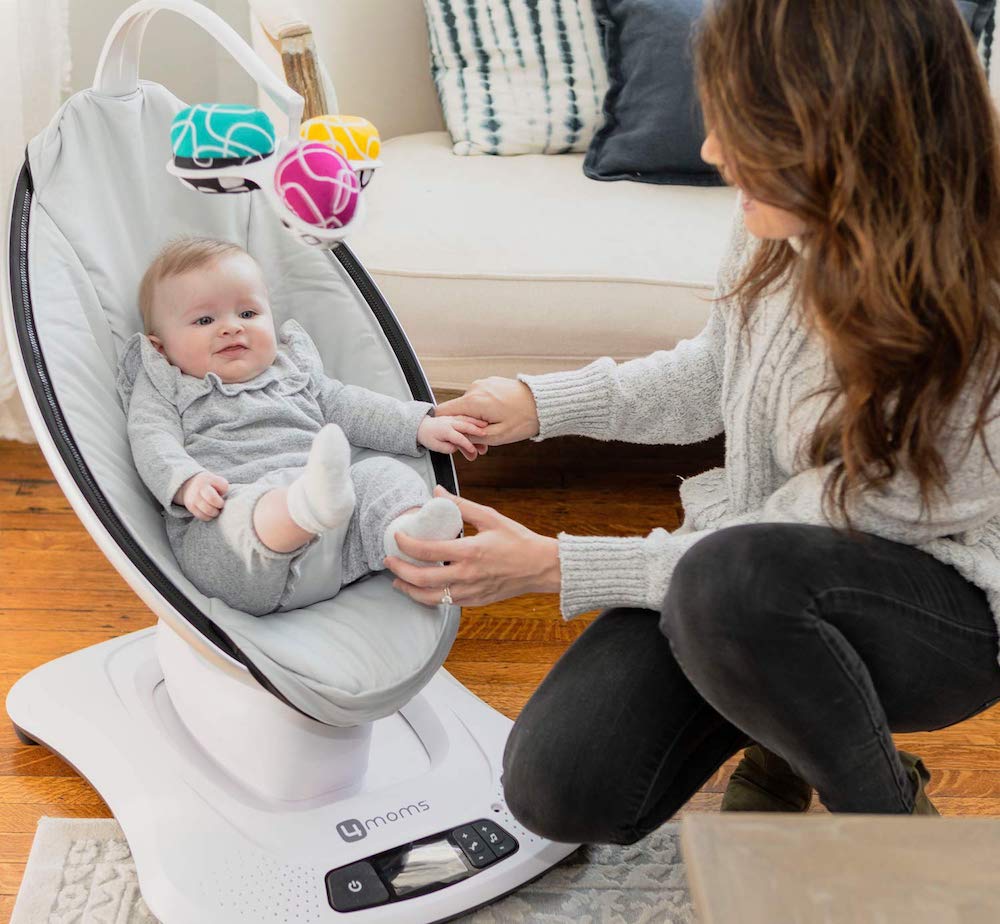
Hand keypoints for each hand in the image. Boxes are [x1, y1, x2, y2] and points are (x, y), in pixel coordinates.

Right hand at [177, 471, 228, 520]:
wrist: (189, 485)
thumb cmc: (210, 485)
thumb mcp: (217, 481)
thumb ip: (223, 489)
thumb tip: (223, 504)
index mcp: (208, 478)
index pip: (223, 486)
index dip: (225, 492)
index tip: (221, 493)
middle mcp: (199, 486)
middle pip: (212, 499)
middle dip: (220, 504)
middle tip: (220, 505)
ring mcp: (193, 497)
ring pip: (208, 510)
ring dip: (215, 512)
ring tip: (215, 510)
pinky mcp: (190, 506)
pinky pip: (202, 516)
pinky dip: (208, 517)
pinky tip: (209, 513)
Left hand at [383, 486, 559, 605]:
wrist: (541, 567)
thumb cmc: (517, 540)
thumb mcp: (490, 517)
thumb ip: (461, 505)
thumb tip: (437, 492)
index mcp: (470, 552)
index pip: (428, 550)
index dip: (407, 544)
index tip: (397, 536)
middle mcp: (468, 575)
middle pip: (423, 578)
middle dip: (400, 570)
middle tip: (389, 561)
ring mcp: (471, 592)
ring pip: (431, 597)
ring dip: (410, 589)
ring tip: (398, 581)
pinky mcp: (476, 601)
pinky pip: (446, 602)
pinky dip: (429, 597)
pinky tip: (423, 588)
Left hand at [418, 414, 488, 461]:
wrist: (422, 426)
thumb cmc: (428, 436)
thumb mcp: (435, 447)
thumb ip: (447, 448)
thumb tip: (456, 448)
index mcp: (445, 430)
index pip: (458, 438)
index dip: (467, 445)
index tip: (474, 450)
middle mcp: (450, 422)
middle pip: (465, 426)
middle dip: (476, 430)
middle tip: (485, 434)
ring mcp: (453, 418)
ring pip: (467, 419)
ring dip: (477, 422)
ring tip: (486, 425)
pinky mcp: (455, 417)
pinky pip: (465, 416)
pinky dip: (474, 418)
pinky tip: (481, 420)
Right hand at [434, 377, 539, 445]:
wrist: (544, 402)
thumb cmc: (524, 418)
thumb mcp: (497, 436)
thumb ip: (472, 437)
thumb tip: (457, 437)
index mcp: (473, 401)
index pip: (442, 411)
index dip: (445, 425)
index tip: (455, 436)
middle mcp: (475, 389)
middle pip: (457, 410)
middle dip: (466, 426)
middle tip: (483, 442)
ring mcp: (483, 384)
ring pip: (469, 405)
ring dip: (477, 419)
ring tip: (495, 429)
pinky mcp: (491, 383)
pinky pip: (480, 398)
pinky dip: (485, 410)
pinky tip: (500, 418)